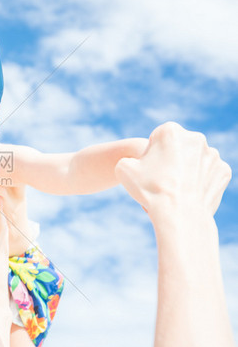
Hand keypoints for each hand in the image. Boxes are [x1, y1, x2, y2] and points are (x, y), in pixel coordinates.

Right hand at [115, 122, 231, 217]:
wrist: (179, 215)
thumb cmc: (150, 189)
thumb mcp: (123, 168)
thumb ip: (129, 158)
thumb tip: (137, 163)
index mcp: (171, 131)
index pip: (156, 140)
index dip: (149, 156)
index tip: (148, 171)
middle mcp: (196, 138)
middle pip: (177, 148)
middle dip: (169, 161)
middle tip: (160, 181)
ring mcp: (213, 155)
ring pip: (193, 161)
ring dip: (185, 170)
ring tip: (174, 189)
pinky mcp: (224, 172)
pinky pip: (208, 174)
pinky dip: (199, 181)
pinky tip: (188, 193)